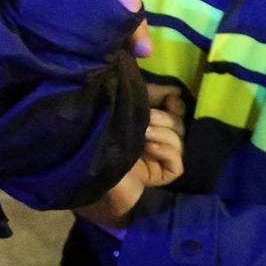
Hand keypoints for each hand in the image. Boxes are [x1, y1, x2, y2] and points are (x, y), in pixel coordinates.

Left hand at [77, 86, 187, 231]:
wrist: (85, 170)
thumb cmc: (98, 136)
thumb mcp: (121, 109)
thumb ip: (144, 95)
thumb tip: (172, 89)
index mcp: (147, 119)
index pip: (174, 108)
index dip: (175, 102)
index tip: (169, 97)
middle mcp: (155, 138)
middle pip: (180, 123)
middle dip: (165, 117)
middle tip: (147, 118)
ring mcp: (158, 158)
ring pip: (180, 142)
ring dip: (164, 134)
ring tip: (144, 134)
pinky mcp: (160, 176)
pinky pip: (177, 166)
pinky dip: (168, 153)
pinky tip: (151, 149)